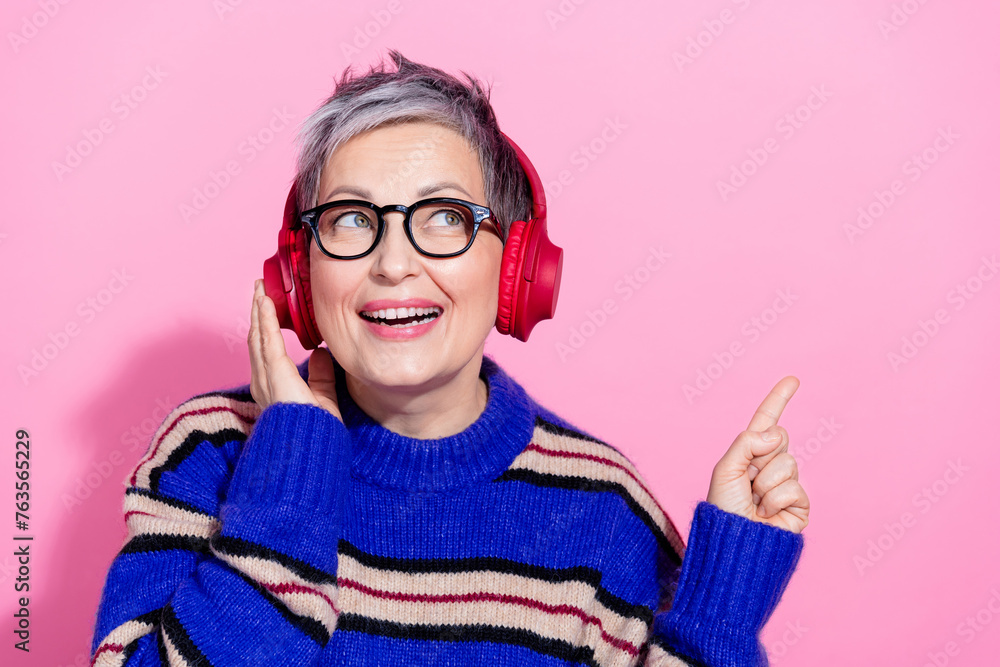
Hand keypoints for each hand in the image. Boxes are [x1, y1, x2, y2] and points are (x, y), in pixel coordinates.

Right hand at [249, 279, 341, 420]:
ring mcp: (265, 376)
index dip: (264, 325)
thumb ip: (320, 374)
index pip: (266, 348)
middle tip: (259, 287)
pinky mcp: (274, 373)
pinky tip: (265, 301)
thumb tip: (321, 352)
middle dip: (257, 311)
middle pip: (257, 337)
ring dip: (258, 309)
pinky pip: (267, 340)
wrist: (313, 447)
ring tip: (260, 288)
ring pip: (258, 335)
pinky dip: (265, 318)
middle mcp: (263, 380)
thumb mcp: (321, 395)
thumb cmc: (316, 429)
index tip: (267, 305)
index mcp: (272, 384)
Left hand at [705, 377, 808, 532]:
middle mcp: (769, 466)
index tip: (794, 379)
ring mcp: (786, 484)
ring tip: (755, 502)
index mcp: (749, 454)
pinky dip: (777, 500)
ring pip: (788, 463)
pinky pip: (795, 488)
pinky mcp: (800, 504)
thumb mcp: (726, 469)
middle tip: (748, 481)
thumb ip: (747, 443)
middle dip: (762, 456)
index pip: (767, 422)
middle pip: (781, 438)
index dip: (779, 399)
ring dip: (766, 483)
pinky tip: (767, 514)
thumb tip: (776, 432)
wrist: (735, 544)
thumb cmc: (724, 509)